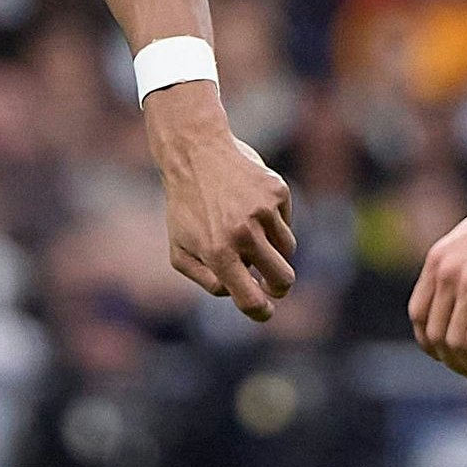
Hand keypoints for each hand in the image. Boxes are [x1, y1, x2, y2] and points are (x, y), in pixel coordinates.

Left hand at [146, 86, 296, 321]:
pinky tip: (250, 206)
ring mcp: (263, 211)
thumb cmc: (185, 208)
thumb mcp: (180, 250)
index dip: (262, 312)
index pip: (251, 299)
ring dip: (273, 250)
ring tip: (250, 234)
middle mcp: (243, 234)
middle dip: (279, 287)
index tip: (266, 311)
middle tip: (272, 284)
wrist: (195, 153)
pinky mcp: (278, 192)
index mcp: (218, 253)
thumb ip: (206, 280)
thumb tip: (237, 292)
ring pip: (287, 250)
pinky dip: (273, 222)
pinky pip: (286, 221)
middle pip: (283, 279)